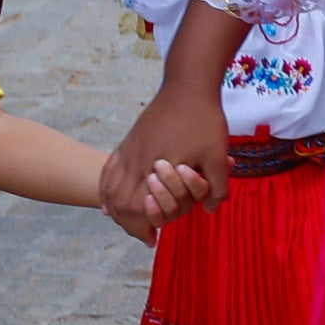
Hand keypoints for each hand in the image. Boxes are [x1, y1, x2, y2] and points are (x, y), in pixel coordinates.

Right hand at [102, 89, 228, 240]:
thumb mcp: (218, 155)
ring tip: (124, 219)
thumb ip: (217, 186)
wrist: (188, 85)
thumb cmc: (204, 120)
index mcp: (157, 169)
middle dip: (127, 222)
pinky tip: (109, 195)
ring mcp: (130, 150)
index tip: (152, 238)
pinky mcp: (129, 140)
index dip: (142, 227)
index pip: (138, 209)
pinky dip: (106, 186)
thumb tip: (212, 210)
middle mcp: (137, 162)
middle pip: (119, 202)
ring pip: (110, 186)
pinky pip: (109, 169)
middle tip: (141, 232)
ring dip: (115, 207)